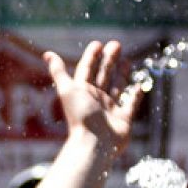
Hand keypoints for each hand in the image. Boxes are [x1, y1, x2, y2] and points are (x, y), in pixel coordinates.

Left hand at [45, 40, 141, 155]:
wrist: (94, 144)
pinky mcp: (124, 118)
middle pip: (103, 74)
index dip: (92, 56)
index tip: (98, 44)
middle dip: (110, 60)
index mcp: (83, 91)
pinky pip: (132, 103)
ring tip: (128, 60)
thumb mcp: (67, 90)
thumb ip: (59, 72)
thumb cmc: (80, 116)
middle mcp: (96, 98)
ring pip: (117, 86)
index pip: (87, 69)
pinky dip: (136, 93)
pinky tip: (140, 83)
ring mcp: (110, 108)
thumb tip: (47, 54)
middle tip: (117, 44)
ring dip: (122, 74)